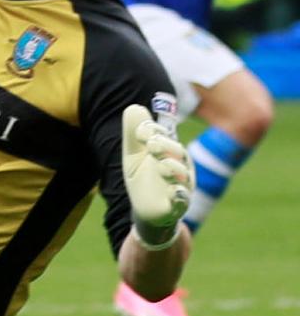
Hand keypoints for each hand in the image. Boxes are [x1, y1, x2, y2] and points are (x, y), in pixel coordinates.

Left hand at [122, 104, 192, 246]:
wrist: (146, 209)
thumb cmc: (143, 178)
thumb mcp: (133, 155)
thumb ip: (134, 133)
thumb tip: (133, 106)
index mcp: (169, 151)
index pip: (166, 136)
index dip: (153, 131)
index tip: (140, 130)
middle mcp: (180, 167)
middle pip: (178, 153)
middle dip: (165, 146)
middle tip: (152, 144)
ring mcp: (180, 186)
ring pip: (182, 175)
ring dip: (172, 168)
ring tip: (161, 165)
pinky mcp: (177, 205)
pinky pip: (183, 200)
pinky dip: (179, 196)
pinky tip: (174, 191)